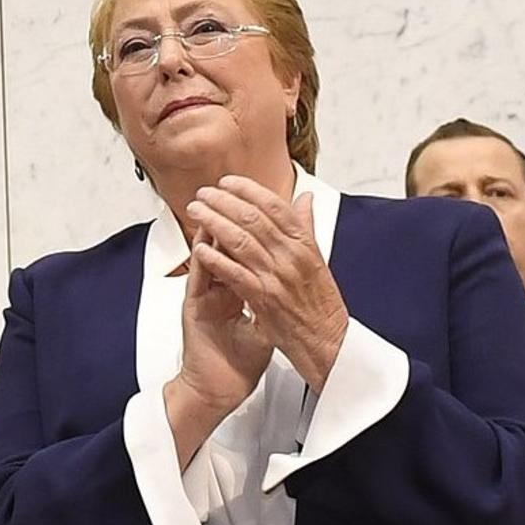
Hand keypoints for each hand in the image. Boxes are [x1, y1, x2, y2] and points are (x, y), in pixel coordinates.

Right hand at [165, 227, 273, 463]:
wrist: (218, 390)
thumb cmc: (239, 362)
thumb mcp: (266, 323)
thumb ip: (275, 298)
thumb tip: (293, 280)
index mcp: (235, 291)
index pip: (243, 251)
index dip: (254, 228)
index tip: (265, 205)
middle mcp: (217, 290)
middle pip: (224, 245)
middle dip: (232, 218)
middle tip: (238, 193)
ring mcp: (204, 298)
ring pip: (208, 255)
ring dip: (213, 229)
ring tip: (220, 204)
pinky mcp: (193, 309)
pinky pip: (199, 278)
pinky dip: (203, 258)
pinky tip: (206, 241)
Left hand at [184, 176, 348, 392]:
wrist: (327, 342)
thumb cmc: (321, 304)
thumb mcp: (318, 260)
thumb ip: (306, 227)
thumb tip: (305, 200)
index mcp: (305, 245)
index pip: (274, 206)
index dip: (248, 190)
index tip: (228, 182)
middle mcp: (291, 257)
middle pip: (253, 218)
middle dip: (224, 202)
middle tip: (204, 194)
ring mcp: (277, 277)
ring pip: (240, 241)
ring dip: (214, 223)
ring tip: (196, 212)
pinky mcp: (263, 299)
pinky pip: (235, 274)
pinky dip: (216, 260)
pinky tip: (200, 249)